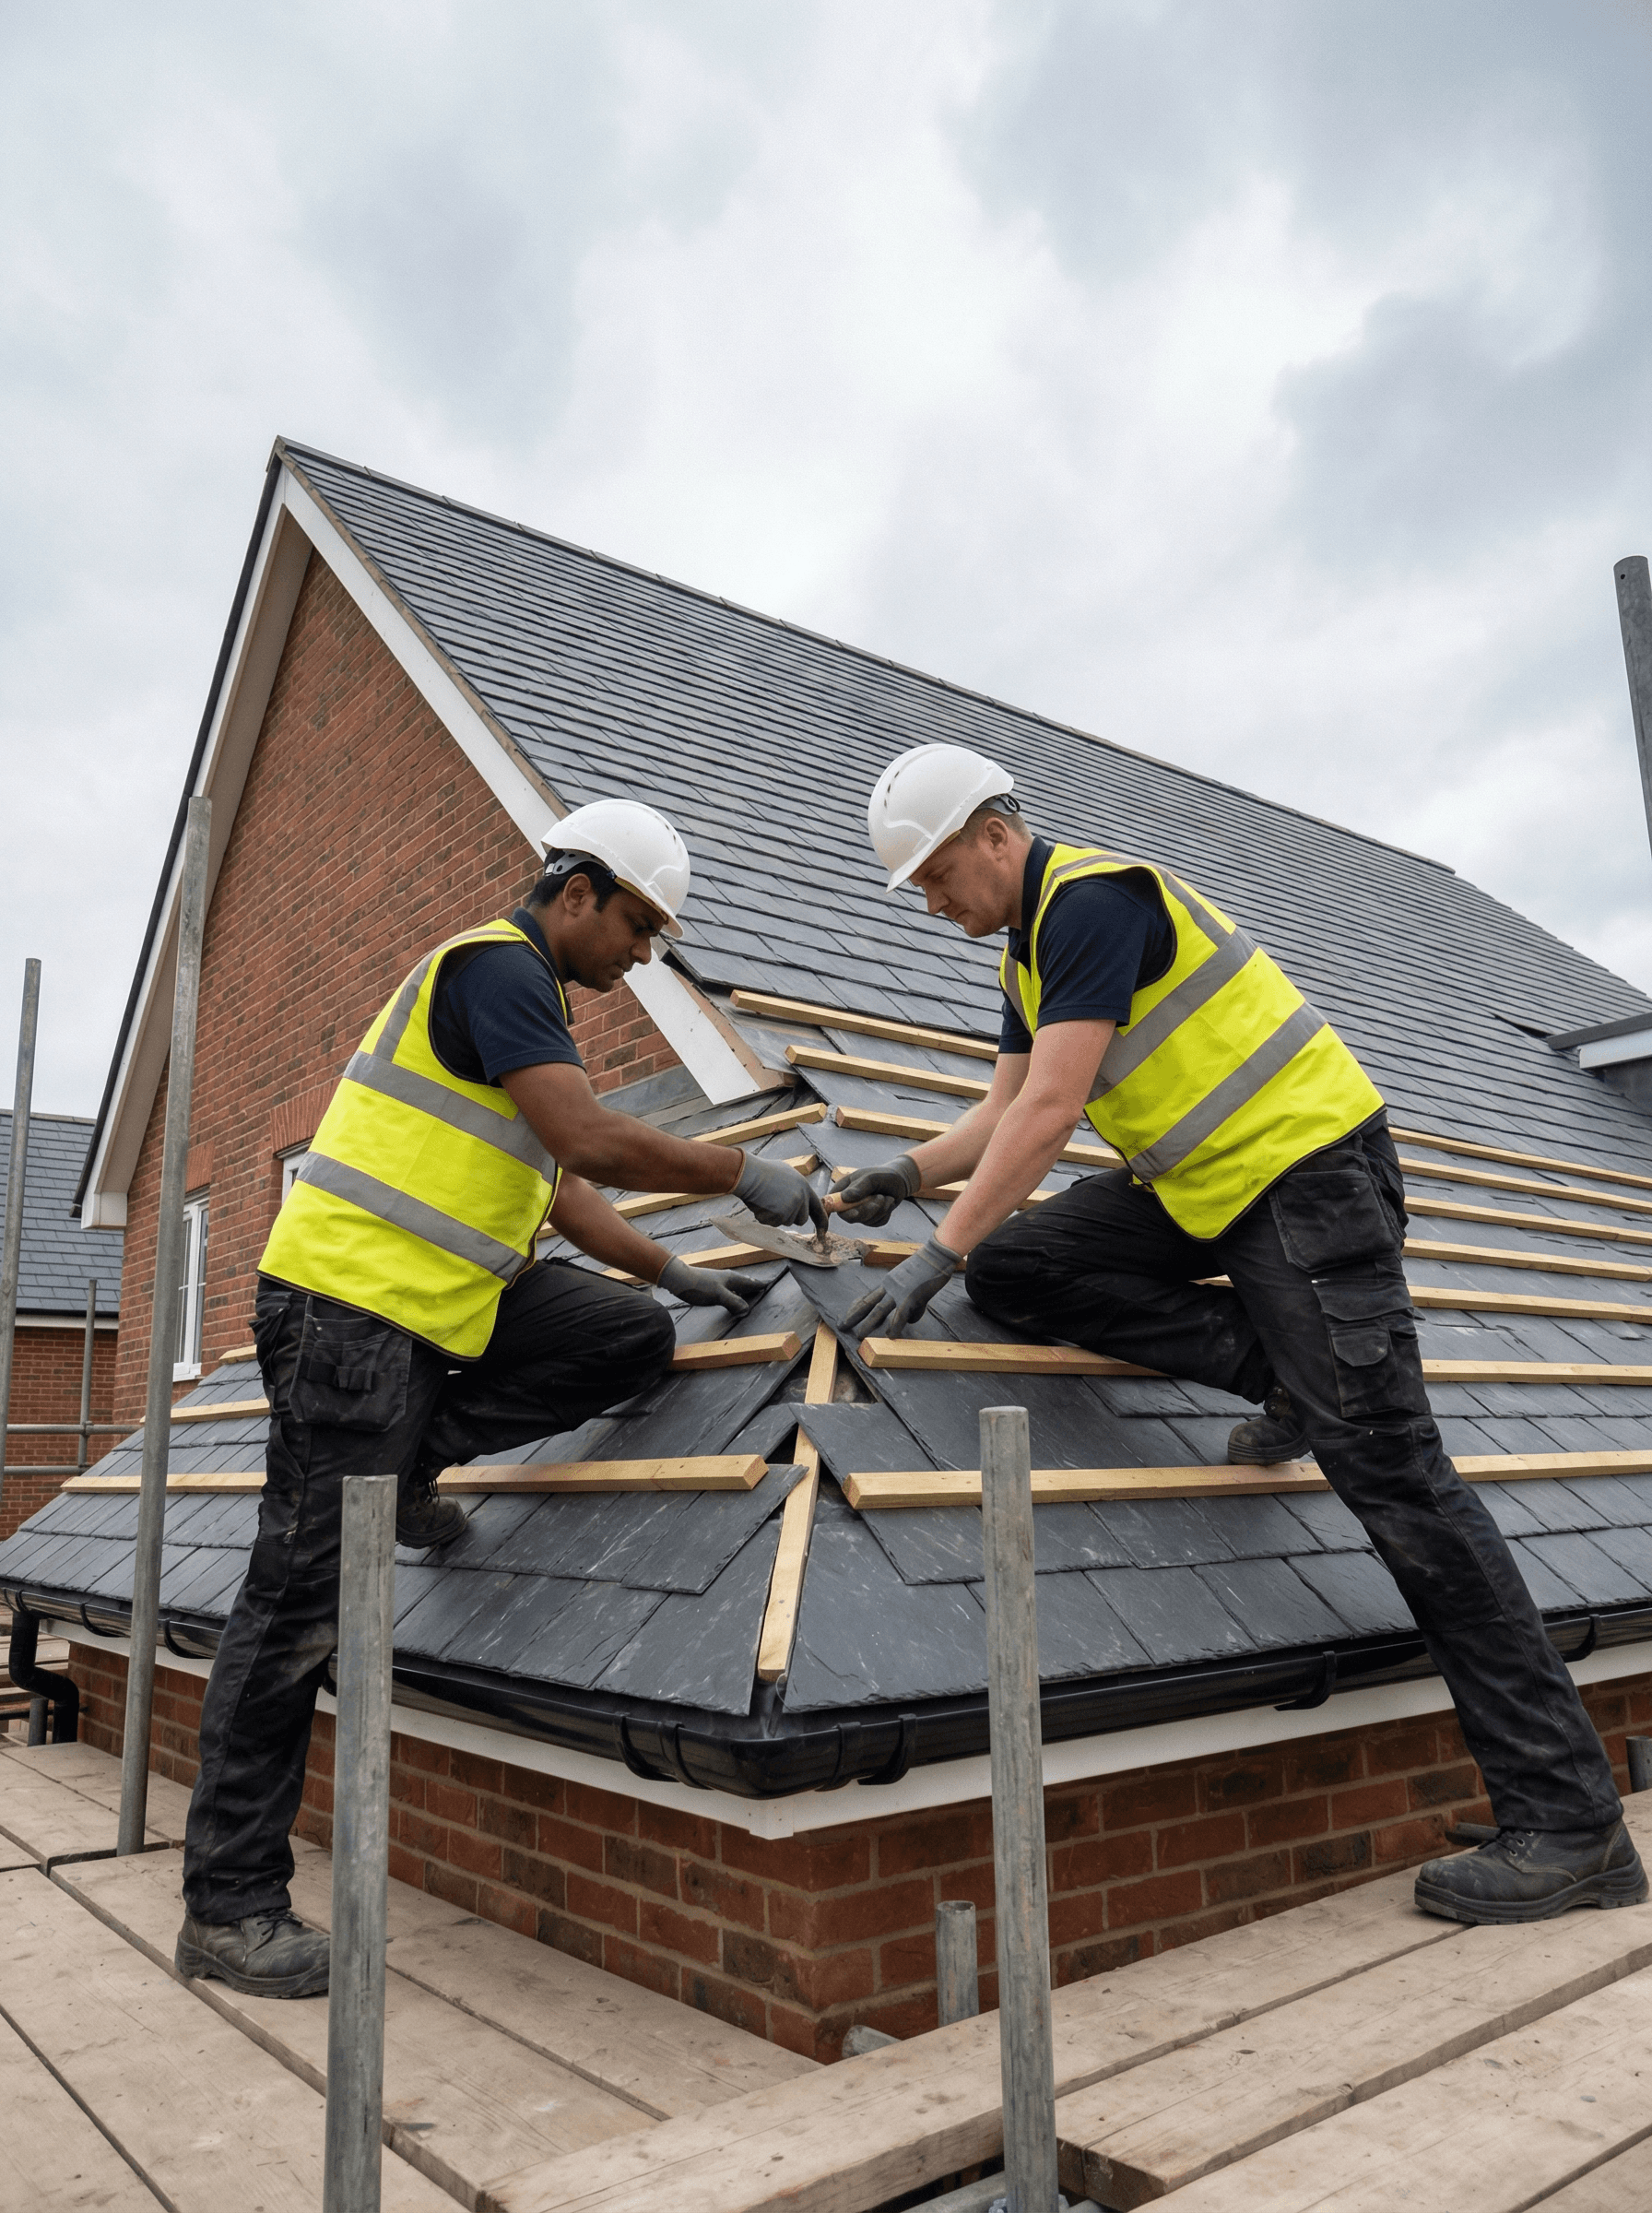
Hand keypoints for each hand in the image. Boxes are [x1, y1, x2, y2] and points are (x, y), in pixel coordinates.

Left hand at [657, 1258, 769, 1315]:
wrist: (678, 1279)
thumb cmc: (699, 1285)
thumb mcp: (718, 1295)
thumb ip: (733, 1302)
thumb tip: (747, 1310)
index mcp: (732, 1279)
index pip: (750, 1282)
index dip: (760, 1284)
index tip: (770, 1284)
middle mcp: (727, 1278)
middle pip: (744, 1282)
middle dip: (753, 1285)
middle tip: (762, 1287)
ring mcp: (718, 1282)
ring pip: (735, 1285)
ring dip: (743, 1289)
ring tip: (749, 1292)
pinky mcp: (711, 1287)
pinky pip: (727, 1290)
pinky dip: (733, 1294)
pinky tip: (729, 1297)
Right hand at [734, 1151, 828, 1236]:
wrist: (749, 1173)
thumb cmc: (763, 1171)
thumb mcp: (786, 1173)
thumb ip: (796, 1187)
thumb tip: (798, 1196)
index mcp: (804, 1187)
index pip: (818, 1208)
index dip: (821, 1221)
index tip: (823, 1232)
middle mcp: (801, 1198)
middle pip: (801, 1220)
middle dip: (790, 1216)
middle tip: (775, 1203)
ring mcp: (792, 1206)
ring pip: (786, 1222)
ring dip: (776, 1216)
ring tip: (766, 1200)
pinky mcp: (781, 1214)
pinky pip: (773, 1223)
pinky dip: (766, 1217)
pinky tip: (761, 1203)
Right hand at [834, 1154, 921, 1226]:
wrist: (899, 1181)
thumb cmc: (883, 1175)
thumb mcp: (872, 1177)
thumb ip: (859, 1187)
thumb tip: (844, 1198)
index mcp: (842, 1189)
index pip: (831, 1203)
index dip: (837, 1210)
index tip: (853, 1211)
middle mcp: (848, 1202)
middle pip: (849, 1217)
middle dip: (867, 1210)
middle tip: (880, 1198)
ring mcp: (859, 1212)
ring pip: (865, 1220)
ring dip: (880, 1209)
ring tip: (885, 1196)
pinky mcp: (870, 1219)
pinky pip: (876, 1223)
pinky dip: (885, 1214)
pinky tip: (887, 1203)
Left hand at [844, 1235, 959, 1338]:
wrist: (936, 1255)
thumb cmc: (928, 1268)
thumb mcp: (914, 1285)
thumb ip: (912, 1305)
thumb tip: (910, 1321)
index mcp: (888, 1283)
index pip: (868, 1296)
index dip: (856, 1307)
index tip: (847, 1315)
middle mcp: (889, 1286)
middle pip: (867, 1303)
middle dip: (853, 1316)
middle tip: (841, 1326)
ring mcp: (899, 1291)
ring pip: (879, 1310)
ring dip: (868, 1323)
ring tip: (859, 1335)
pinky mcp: (911, 1295)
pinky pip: (900, 1314)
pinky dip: (895, 1325)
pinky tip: (890, 1335)